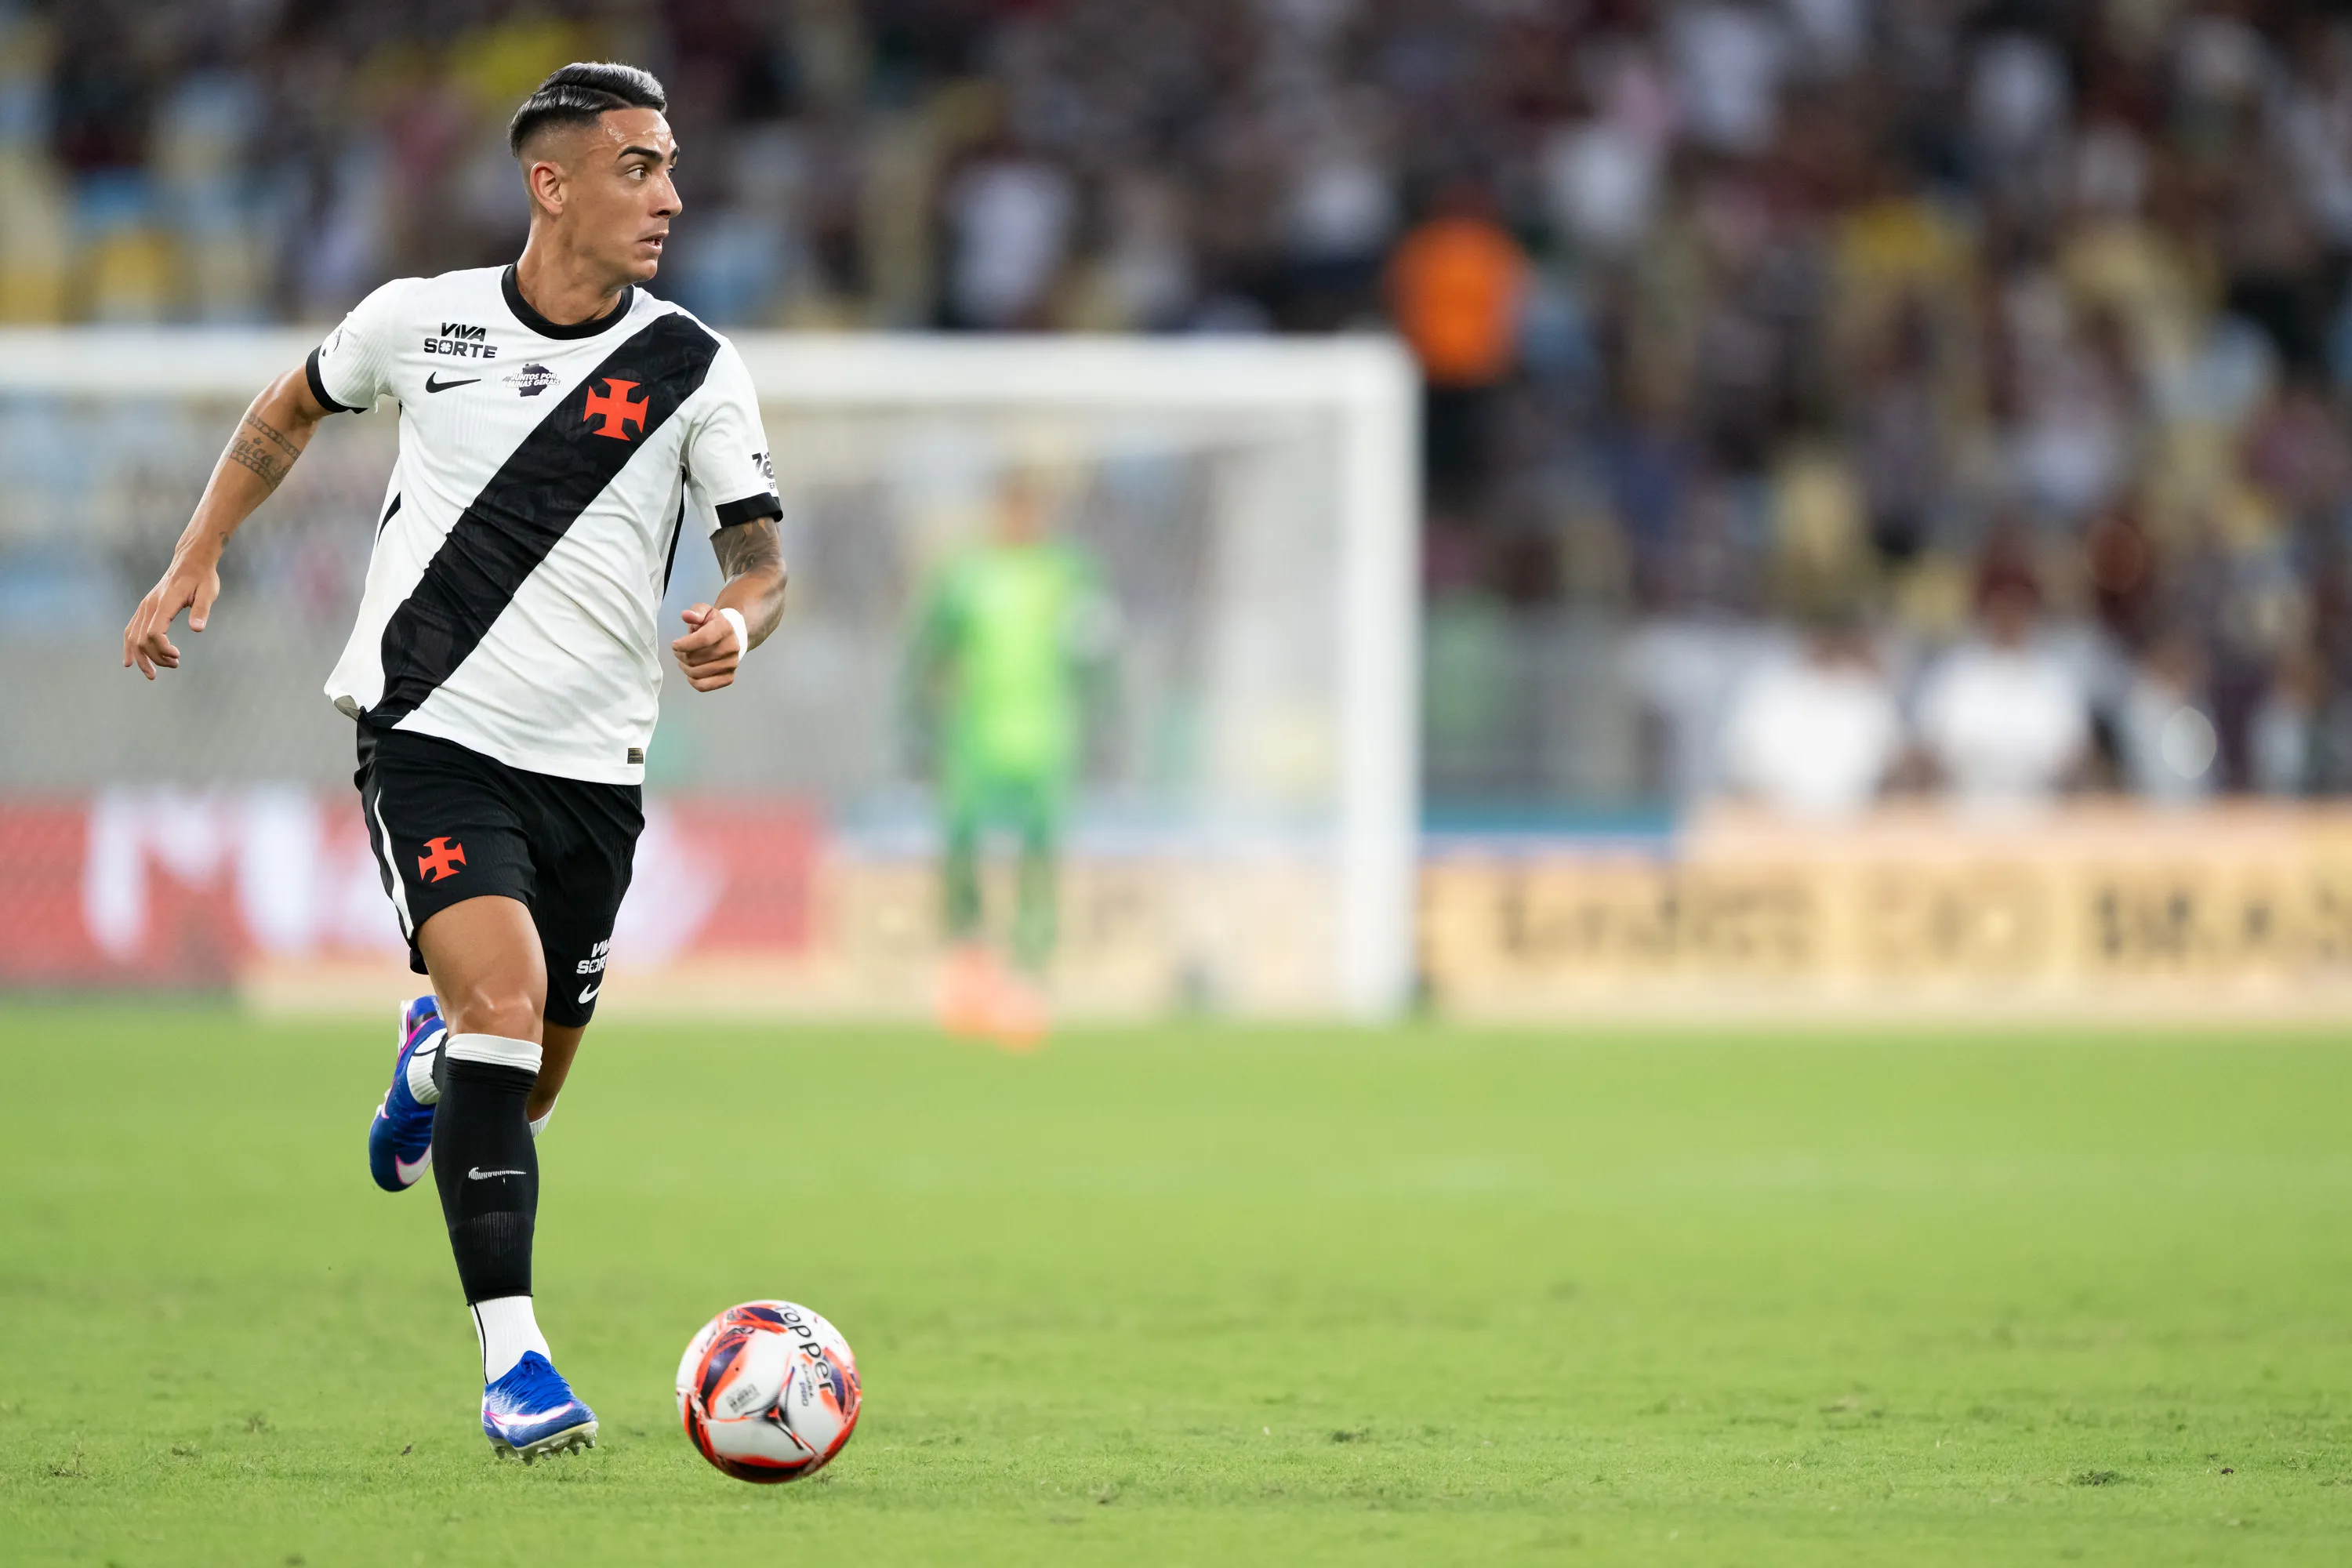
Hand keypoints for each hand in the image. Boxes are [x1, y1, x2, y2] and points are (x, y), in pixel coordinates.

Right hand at [122, 552, 221, 679]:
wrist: (190, 561)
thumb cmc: (202, 577)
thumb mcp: (208, 593)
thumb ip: (201, 611)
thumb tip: (197, 629)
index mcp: (164, 603)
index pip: (154, 633)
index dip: (162, 649)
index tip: (178, 656)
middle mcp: (149, 606)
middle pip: (141, 639)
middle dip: (155, 658)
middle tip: (175, 665)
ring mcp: (144, 606)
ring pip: (133, 637)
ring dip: (141, 657)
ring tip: (152, 674)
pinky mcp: (145, 608)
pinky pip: (131, 629)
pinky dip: (129, 646)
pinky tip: (130, 661)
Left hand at [671, 603, 742, 691]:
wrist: (733, 637)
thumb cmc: (713, 624)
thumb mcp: (705, 612)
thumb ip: (696, 611)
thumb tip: (686, 615)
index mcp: (725, 629)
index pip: (703, 640)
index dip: (684, 644)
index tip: (674, 645)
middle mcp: (732, 648)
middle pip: (696, 658)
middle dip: (681, 656)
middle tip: (678, 651)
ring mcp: (731, 664)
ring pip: (697, 673)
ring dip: (685, 667)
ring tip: (683, 660)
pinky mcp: (729, 677)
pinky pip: (704, 686)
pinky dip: (693, 681)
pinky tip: (691, 673)